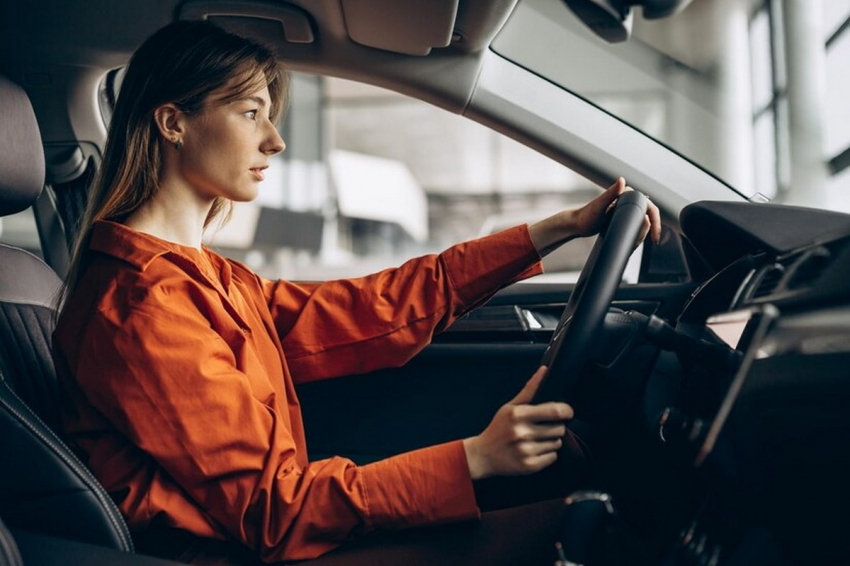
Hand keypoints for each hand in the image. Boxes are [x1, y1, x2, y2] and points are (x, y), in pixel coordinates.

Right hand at [463, 367, 572, 479]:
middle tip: (543, 427)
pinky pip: (553, 457)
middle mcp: (522, 433)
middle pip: (560, 428)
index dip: (566, 411)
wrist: (483, 455)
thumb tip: (545, 371)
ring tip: (536, 439)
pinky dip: (547, 454)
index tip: (566, 412)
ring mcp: (526, 451)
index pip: (555, 411)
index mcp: (518, 415)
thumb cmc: (498, 428)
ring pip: (557, 443)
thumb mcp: (510, 406)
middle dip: (556, 426)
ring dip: (551, 440)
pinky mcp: (529, 466)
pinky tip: (534, 450)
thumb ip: (530, 390)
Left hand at [528, 177, 661, 256]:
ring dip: (643, 234)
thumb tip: (622, 180)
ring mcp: (625, 208)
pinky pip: (636, 224)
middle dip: (650, 231)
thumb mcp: (599, 205)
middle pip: (648, 215)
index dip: (655, 223)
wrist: (577, 224)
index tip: (655, 238)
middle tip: (646, 243)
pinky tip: (634, 241)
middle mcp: (627, 199)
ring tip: (636, 244)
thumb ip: (610, 193)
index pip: (649, 207)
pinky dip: (637, 234)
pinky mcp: (622, 216)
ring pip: (643, 221)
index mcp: (626, 193)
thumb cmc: (586, 216)